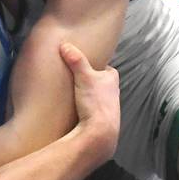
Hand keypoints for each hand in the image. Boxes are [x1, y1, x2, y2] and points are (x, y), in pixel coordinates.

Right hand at [59, 42, 120, 158]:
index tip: (82, 64)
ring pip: (95, 96)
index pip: (104, 68)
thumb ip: (76, 60)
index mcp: (112, 80)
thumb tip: (65, 45)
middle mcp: (113, 93)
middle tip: (74, 78)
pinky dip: (84, 108)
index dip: (94, 65)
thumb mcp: (84, 77)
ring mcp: (108, 108)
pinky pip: (90, 109)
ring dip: (86, 95)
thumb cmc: (96, 104)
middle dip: (89, 80)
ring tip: (72, 93)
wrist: (99, 133)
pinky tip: (74, 109)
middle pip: (99, 82)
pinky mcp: (100, 120)